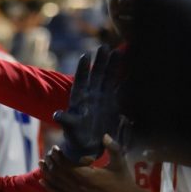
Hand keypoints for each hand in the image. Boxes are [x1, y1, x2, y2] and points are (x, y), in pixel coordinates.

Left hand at [39, 136, 150, 191]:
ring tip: (41, 163)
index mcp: (87, 177)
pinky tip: (42, 181)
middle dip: (51, 162)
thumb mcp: (120, 162)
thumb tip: (104, 135)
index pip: (66, 165)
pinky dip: (49, 187)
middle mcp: (78, 187)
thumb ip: (112, 147)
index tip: (54, 148)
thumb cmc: (124, 181)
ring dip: (47, 172)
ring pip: (56, 183)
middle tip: (47, 153)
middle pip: (58, 173)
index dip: (58, 156)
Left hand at [53, 46, 120, 162]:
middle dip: (100, 61)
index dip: (83, 68)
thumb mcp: (70, 128)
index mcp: (79, 99)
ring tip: (118, 52)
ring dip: (113, 66)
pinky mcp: (113, 105)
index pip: (81, 80)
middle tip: (104, 46)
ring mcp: (102, 98)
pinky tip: (133, 72)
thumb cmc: (75, 136)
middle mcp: (91, 95)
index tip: (85, 55)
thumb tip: (57, 115)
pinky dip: (126, 82)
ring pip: (108, 78)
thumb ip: (66, 120)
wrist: (87, 145)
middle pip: (96, 75)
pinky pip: (120, 90)